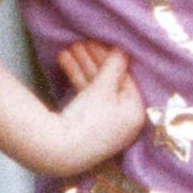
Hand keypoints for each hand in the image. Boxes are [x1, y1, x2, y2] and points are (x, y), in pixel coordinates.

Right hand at [41, 42, 144, 177]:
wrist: (57, 151)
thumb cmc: (88, 117)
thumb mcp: (104, 87)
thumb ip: (114, 66)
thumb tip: (123, 50)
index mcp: (136, 112)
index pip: (127, 78)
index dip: (112, 58)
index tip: (100, 42)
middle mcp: (123, 119)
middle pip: (110, 83)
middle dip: (94, 61)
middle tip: (81, 42)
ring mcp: (104, 124)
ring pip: (95, 89)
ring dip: (82, 67)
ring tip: (68, 49)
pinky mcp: (86, 125)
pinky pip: (85, 98)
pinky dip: (76, 81)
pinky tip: (64, 62)